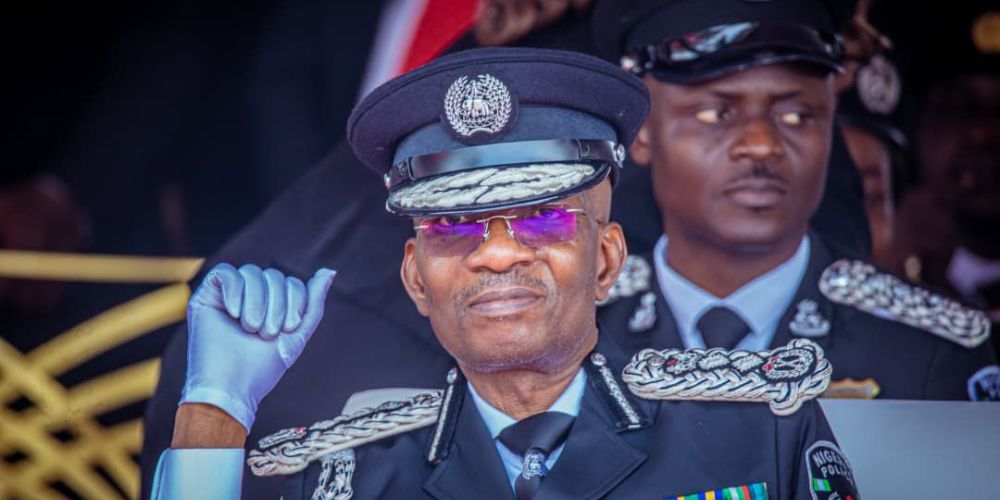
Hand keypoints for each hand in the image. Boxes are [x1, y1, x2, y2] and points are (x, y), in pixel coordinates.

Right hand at [181, 263, 335, 430]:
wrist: (230, 387)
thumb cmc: (261, 367)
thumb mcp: (296, 334)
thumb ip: (313, 303)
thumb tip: (329, 271)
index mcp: (271, 306)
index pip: (291, 283)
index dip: (295, 301)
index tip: (287, 329)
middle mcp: (250, 297)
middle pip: (273, 275)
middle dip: (276, 304)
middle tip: (267, 333)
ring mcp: (227, 296)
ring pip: (251, 272)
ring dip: (257, 301)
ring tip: (251, 328)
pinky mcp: (206, 296)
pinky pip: (224, 272)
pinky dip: (234, 289)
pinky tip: (234, 313)